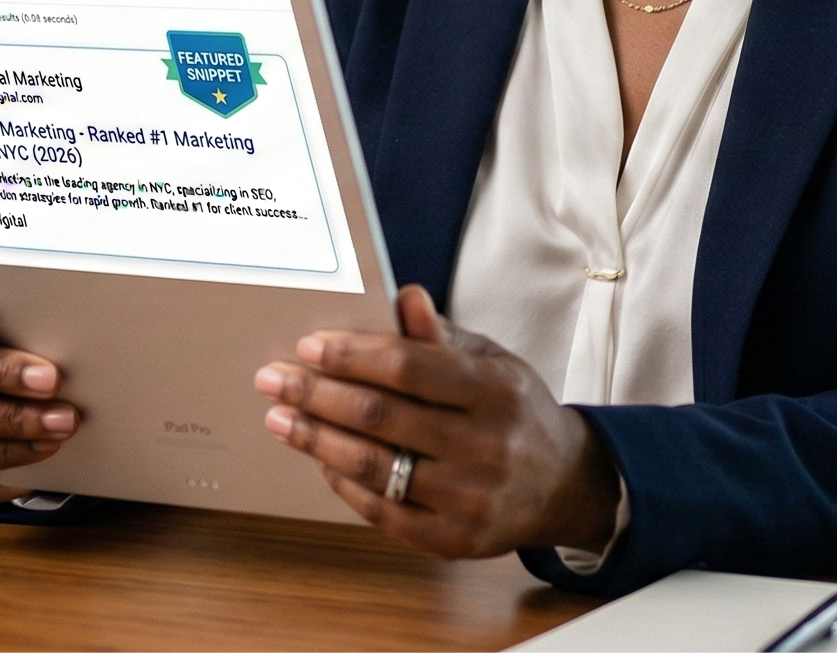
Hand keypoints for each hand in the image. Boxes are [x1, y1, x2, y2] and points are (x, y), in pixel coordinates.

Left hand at [254, 285, 620, 558]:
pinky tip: (320, 459)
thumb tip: (404, 297)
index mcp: (495, 390)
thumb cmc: (515, 410)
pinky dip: (344, 483)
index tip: (308, 346)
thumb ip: (442, 335)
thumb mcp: (493, 362)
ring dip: (316, 440)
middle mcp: (485, 446)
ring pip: (374, 466)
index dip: (352, 355)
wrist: (563, 485)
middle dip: (316, 394)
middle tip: (272, 379)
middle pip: (381, 416)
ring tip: (280, 418)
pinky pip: (383, 511)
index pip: (409, 367)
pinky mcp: (453, 538)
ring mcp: (469, 498)